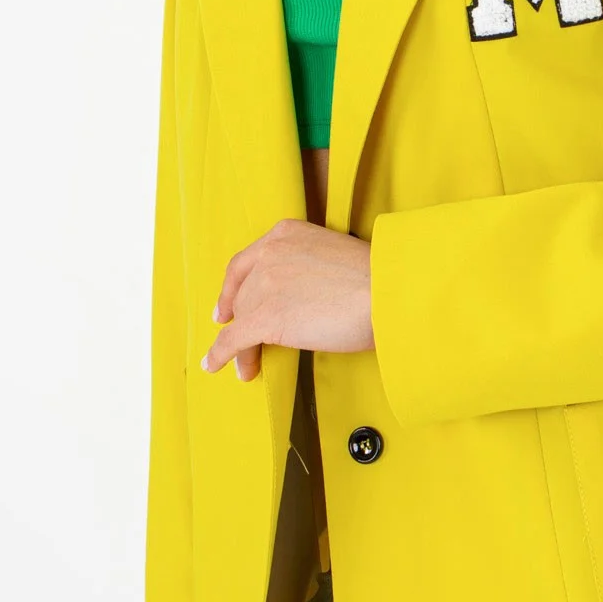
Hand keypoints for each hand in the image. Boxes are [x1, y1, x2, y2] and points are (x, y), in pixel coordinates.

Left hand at [201, 217, 375, 381]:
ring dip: (242, 346)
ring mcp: (264, 284)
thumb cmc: (377, 279)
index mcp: (286, 233)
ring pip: (242, 320)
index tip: (226, 307)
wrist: (387, 292)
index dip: (233, 289)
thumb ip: (307, 269)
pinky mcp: (265, 316)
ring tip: (247, 367)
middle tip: (243, 343)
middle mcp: (269, 253)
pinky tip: (214, 366)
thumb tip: (300, 299)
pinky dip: (221, 355)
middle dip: (241, 321)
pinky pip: (234, 340)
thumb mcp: (334, 258)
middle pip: (244, 294)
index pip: (247, 263)